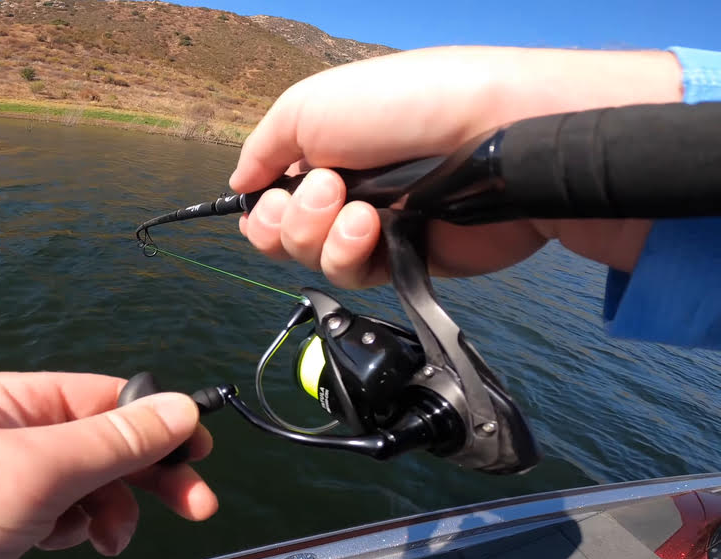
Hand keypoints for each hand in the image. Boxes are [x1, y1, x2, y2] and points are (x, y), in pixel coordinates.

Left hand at [0, 372, 216, 558]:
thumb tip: (181, 408)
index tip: (201, 454)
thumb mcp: (30, 469)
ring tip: (107, 540)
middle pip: (105, 446)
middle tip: (196, 507)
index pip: (109, 399)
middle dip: (150, 474)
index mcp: (18, 402)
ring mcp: (5, 486)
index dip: (160, 421)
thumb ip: (111, 441)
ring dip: (111, 511)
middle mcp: (14, 438)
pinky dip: (76, 532)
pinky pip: (58, 522)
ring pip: (86, 491)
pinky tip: (68, 544)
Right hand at [230, 46, 682, 286]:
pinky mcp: (403, 260)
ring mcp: (374, 227)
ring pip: (312, 260)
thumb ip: (262, 149)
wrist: (494, 136)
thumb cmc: (403, 105)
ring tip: (358, 209)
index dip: (262, 206)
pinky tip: (372, 228)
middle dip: (288, 221)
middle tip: (323, 192)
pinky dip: (350, 253)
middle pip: (282, 235)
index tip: (272, 195)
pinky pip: (351, 277)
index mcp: (322, 148)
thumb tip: (239, 186)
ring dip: (319, 235)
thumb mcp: (308, 105)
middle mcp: (344, 189)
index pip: (271, 196)